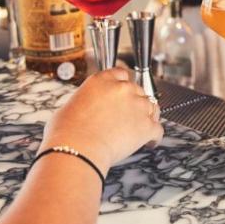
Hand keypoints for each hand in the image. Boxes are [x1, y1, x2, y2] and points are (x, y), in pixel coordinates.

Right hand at [40, 68, 162, 175]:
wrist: (77, 149)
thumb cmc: (67, 132)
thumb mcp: (69, 106)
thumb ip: (84, 102)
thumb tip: (84, 109)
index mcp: (102, 80)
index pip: (121, 74)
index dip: (124, 85)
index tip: (124, 93)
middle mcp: (122, 89)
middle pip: (138, 91)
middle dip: (135, 103)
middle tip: (129, 116)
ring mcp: (137, 106)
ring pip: (152, 107)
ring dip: (148, 117)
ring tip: (142, 128)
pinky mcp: (146, 125)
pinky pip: (158, 130)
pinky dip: (154, 137)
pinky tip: (150, 142)